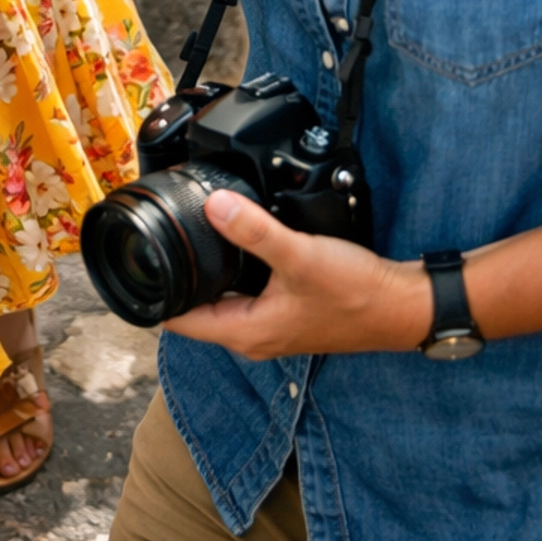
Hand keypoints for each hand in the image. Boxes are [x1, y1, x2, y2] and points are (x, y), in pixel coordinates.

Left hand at [164, 189, 433, 359]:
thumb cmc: (357, 294)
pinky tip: (241, 239)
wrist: (403, 306)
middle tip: (162, 235)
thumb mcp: (299, 256)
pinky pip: (248, 290)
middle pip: (197, 307)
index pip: (179, 322)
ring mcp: (273, 324)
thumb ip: (255, 231)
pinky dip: (238, 268)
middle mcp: (255, 335)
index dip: (154, 294)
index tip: (137, 262)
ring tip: (194, 233)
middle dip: (178, 276)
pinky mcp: (290, 310)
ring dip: (210, 271)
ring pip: (224, 297)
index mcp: (246, 333)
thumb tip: (213, 205)